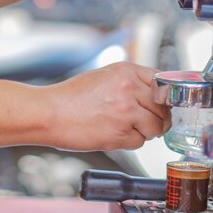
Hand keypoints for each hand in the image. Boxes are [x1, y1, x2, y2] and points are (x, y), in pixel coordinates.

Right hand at [45, 62, 170, 150]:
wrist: (48, 113)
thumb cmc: (69, 97)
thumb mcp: (102, 77)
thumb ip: (129, 82)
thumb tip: (154, 95)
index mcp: (126, 71)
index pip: (163, 83)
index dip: (162, 98)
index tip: (159, 105)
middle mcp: (130, 89)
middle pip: (163, 108)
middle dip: (155, 118)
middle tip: (139, 121)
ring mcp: (126, 112)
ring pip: (156, 127)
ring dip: (143, 132)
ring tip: (122, 127)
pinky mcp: (120, 133)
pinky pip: (139, 142)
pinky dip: (128, 142)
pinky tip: (111, 134)